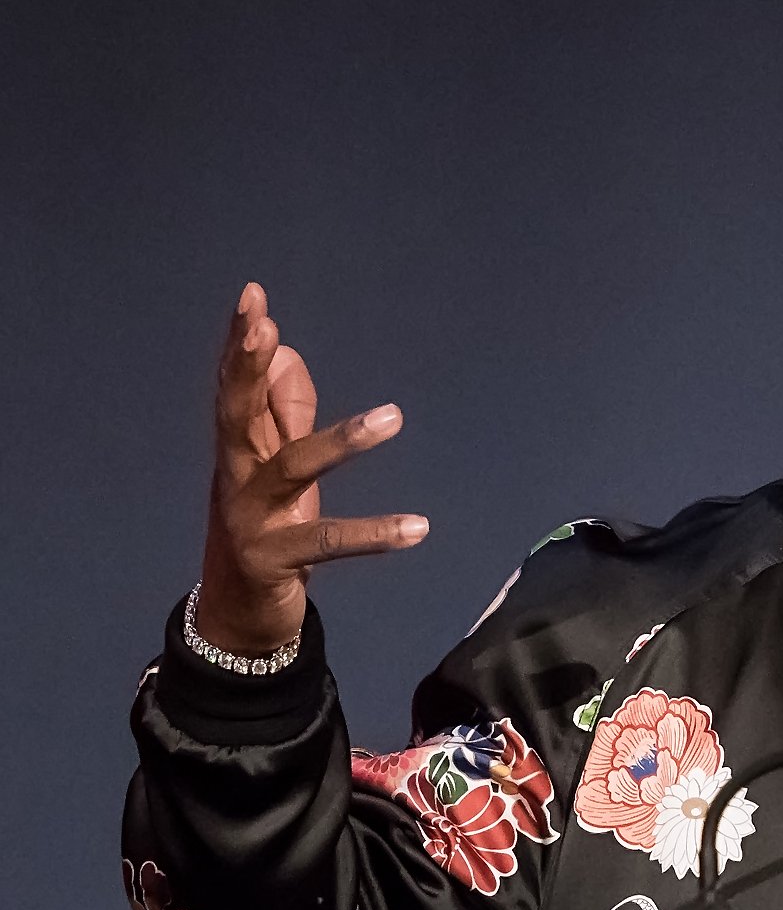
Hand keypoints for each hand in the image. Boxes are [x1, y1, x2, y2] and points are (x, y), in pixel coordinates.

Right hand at [198, 282, 426, 653]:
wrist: (236, 612)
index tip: (254, 297)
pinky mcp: (275, 559)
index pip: (236, 385)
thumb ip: (284, 411)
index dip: (241, 342)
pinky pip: (328, 542)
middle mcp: (238, 476)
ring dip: (341, 441)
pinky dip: (374, 534)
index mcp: (241, 448)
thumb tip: (287, 350)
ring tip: (394, 417)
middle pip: (236, 413)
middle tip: (264, 327)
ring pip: (292, 469)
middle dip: (246, 368)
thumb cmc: (265, 527)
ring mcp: (252, 518)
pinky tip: (419, 528)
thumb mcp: (276, 465)